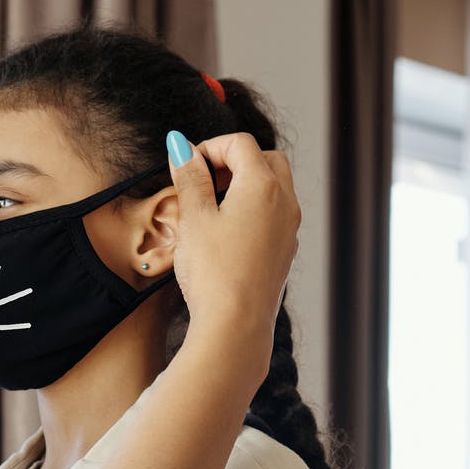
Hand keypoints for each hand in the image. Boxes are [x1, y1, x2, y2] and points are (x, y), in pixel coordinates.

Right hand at [165, 130, 299, 346]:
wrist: (236, 324)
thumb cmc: (214, 272)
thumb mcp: (193, 218)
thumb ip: (190, 177)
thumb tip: (181, 147)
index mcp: (263, 186)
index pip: (240, 144)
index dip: (209, 147)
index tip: (186, 165)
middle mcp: (284, 202)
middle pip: (265, 159)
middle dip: (233, 161)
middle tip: (204, 180)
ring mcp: (288, 228)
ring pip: (274, 186)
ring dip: (245, 184)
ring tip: (212, 205)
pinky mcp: (285, 250)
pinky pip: (274, 214)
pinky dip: (254, 208)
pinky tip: (227, 231)